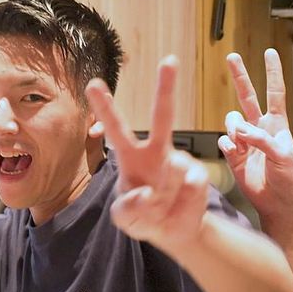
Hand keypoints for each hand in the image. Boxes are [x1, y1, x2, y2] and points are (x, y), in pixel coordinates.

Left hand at [85, 56, 208, 252]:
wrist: (176, 231)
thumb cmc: (146, 217)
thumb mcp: (126, 218)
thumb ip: (128, 209)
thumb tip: (149, 194)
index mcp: (131, 157)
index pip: (116, 129)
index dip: (105, 108)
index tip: (93, 83)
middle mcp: (157, 152)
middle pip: (162, 116)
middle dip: (167, 88)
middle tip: (170, 60)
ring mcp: (180, 162)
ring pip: (173, 168)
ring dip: (163, 194)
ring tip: (161, 208)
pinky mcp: (198, 175)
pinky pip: (188, 187)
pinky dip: (179, 202)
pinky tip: (177, 206)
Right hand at [219, 49, 292, 236]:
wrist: (276, 203)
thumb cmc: (287, 180)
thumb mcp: (283, 157)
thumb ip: (262, 140)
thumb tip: (240, 129)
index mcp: (277, 125)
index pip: (275, 92)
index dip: (273, 72)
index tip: (270, 53)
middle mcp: (259, 128)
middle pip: (247, 96)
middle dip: (240, 76)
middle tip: (232, 57)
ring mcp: (245, 140)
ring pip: (231, 120)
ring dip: (235, 129)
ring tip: (242, 144)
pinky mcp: (233, 154)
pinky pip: (224, 141)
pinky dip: (228, 145)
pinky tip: (236, 153)